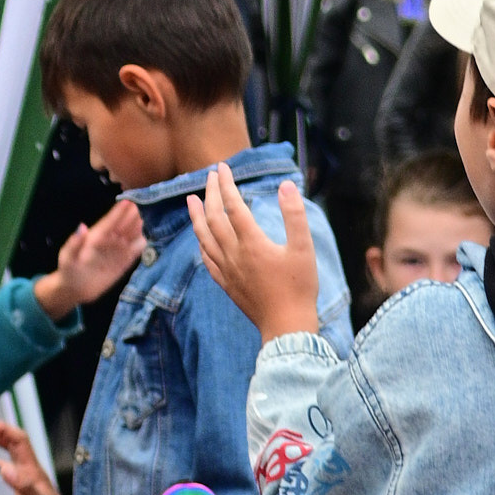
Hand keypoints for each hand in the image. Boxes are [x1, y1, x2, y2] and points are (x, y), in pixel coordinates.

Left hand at [34, 196, 146, 318]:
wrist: (74, 289)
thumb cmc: (68, 270)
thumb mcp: (67, 256)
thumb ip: (74, 243)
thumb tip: (82, 226)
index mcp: (95, 237)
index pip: (109, 223)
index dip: (118, 212)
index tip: (129, 201)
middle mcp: (107, 242)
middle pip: (122, 227)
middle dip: (132, 216)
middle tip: (145, 205)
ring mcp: (115, 252)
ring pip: (130, 237)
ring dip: (139, 229)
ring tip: (150, 218)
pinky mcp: (122, 264)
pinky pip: (133, 253)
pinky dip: (140, 246)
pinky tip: (149, 239)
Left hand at [189, 165, 320, 342]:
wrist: (287, 327)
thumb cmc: (300, 288)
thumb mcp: (304, 249)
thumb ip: (294, 215)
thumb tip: (286, 185)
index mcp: (252, 242)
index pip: (233, 205)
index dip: (226, 184)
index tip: (222, 167)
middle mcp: (233, 254)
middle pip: (214, 217)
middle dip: (210, 194)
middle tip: (209, 175)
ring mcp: (227, 270)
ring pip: (204, 237)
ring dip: (197, 216)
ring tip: (191, 200)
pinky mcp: (226, 285)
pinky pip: (206, 258)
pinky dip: (201, 243)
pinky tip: (201, 238)